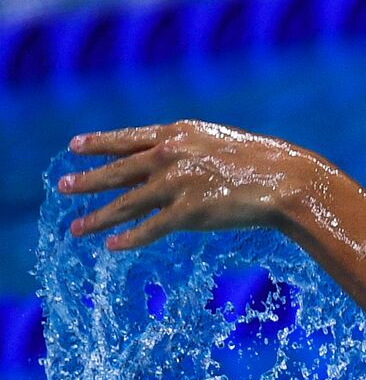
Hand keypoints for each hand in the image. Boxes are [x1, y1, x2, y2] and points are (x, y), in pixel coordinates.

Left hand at [60, 120, 326, 249]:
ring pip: (126, 203)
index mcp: (179, 133)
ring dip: (99, 217)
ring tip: (77, 227)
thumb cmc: (266, 164)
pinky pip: (150, 228)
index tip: (75, 145)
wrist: (288, 180)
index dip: (100, 143)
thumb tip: (179, 164)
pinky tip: (112, 246)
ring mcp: (177, 183)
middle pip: (118, 171)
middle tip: (63, 187)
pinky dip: (129, 239)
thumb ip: (195, 151)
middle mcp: (170, 154)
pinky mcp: (188, 212)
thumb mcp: (222, 144)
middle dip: (88, 180)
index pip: (128, 139)